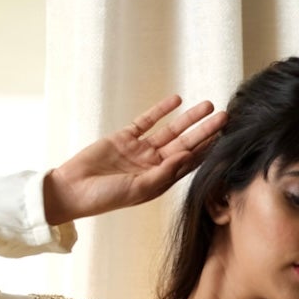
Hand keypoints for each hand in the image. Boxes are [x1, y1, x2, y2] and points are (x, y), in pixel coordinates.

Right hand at [43, 95, 228, 223]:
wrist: (73, 190)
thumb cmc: (105, 197)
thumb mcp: (139, 188)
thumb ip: (164, 172)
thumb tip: (187, 157)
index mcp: (160, 182)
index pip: (190, 164)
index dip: (208, 152)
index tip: (226, 140)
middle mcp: (153, 166)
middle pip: (185, 144)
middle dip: (205, 131)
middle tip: (224, 117)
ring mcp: (139, 151)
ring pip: (170, 131)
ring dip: (188, 119)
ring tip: (207, 105)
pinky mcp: (124, 138)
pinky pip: (146, 121)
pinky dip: (160, 111)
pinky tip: (176, 100)